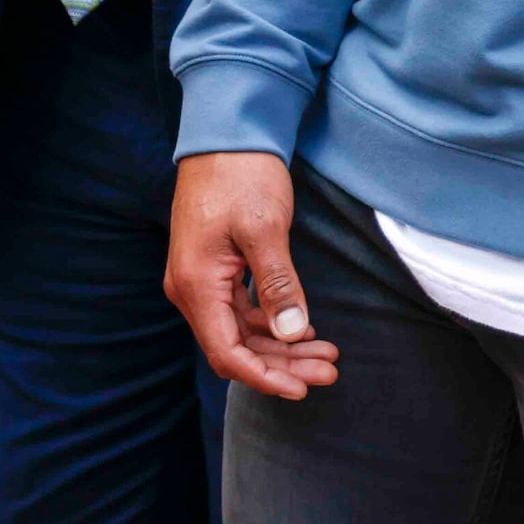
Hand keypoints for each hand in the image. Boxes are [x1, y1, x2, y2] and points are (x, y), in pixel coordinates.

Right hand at [165, 152, 339, 398]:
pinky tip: (305, 328)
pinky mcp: (217, 269)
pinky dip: (273, 324)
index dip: (264, 376)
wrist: (226, 136)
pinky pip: (242, 311)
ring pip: (242, 331)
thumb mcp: (265, 229)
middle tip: (330, 372)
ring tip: (328, 355)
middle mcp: (192, 290)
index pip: (227, 352)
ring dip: (282, 346)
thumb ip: (278, 284)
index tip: (302, 388)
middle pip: (236, 347)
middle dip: (283, 364)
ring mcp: (203, 280)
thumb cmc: (243, 176)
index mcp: (197, 286)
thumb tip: (292, 333)